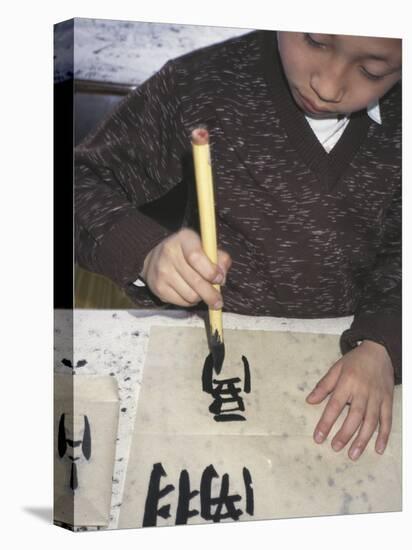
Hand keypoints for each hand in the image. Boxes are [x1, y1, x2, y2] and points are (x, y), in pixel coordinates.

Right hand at [141, 228, 231, 307]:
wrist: (157, 259)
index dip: (210, 271)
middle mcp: (170, 253)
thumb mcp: (206, 248)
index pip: (196, 257)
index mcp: (184, 238)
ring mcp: (162, 271)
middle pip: (195, 281)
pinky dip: (190, 301)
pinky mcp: (159, 287)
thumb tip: (222, 276)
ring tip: (201, 291)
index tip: (219, 279)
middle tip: (218, 300)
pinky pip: (183, 302)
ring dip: (201, 297)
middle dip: (211, 294)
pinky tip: (190, 293)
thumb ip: (220, 258)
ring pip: (191, 295)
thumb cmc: (188, 253)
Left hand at [306, 340, 394, 459]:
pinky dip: (384, 435)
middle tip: (335, 448)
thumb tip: (310, 400)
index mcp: (347, 383)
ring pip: (371, 422)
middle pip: (354, 417)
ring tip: (353, 454)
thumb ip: (323, 386)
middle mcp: (363, 392)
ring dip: (362, 440)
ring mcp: (377, 397)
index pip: (334, 406)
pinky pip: (387, 420)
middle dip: (344, 434)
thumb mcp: (336, 368)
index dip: (326, 423)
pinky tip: (378, 448)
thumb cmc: (355, 361)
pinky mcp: (388, 401)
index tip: (318, 437)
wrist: (379, 351)